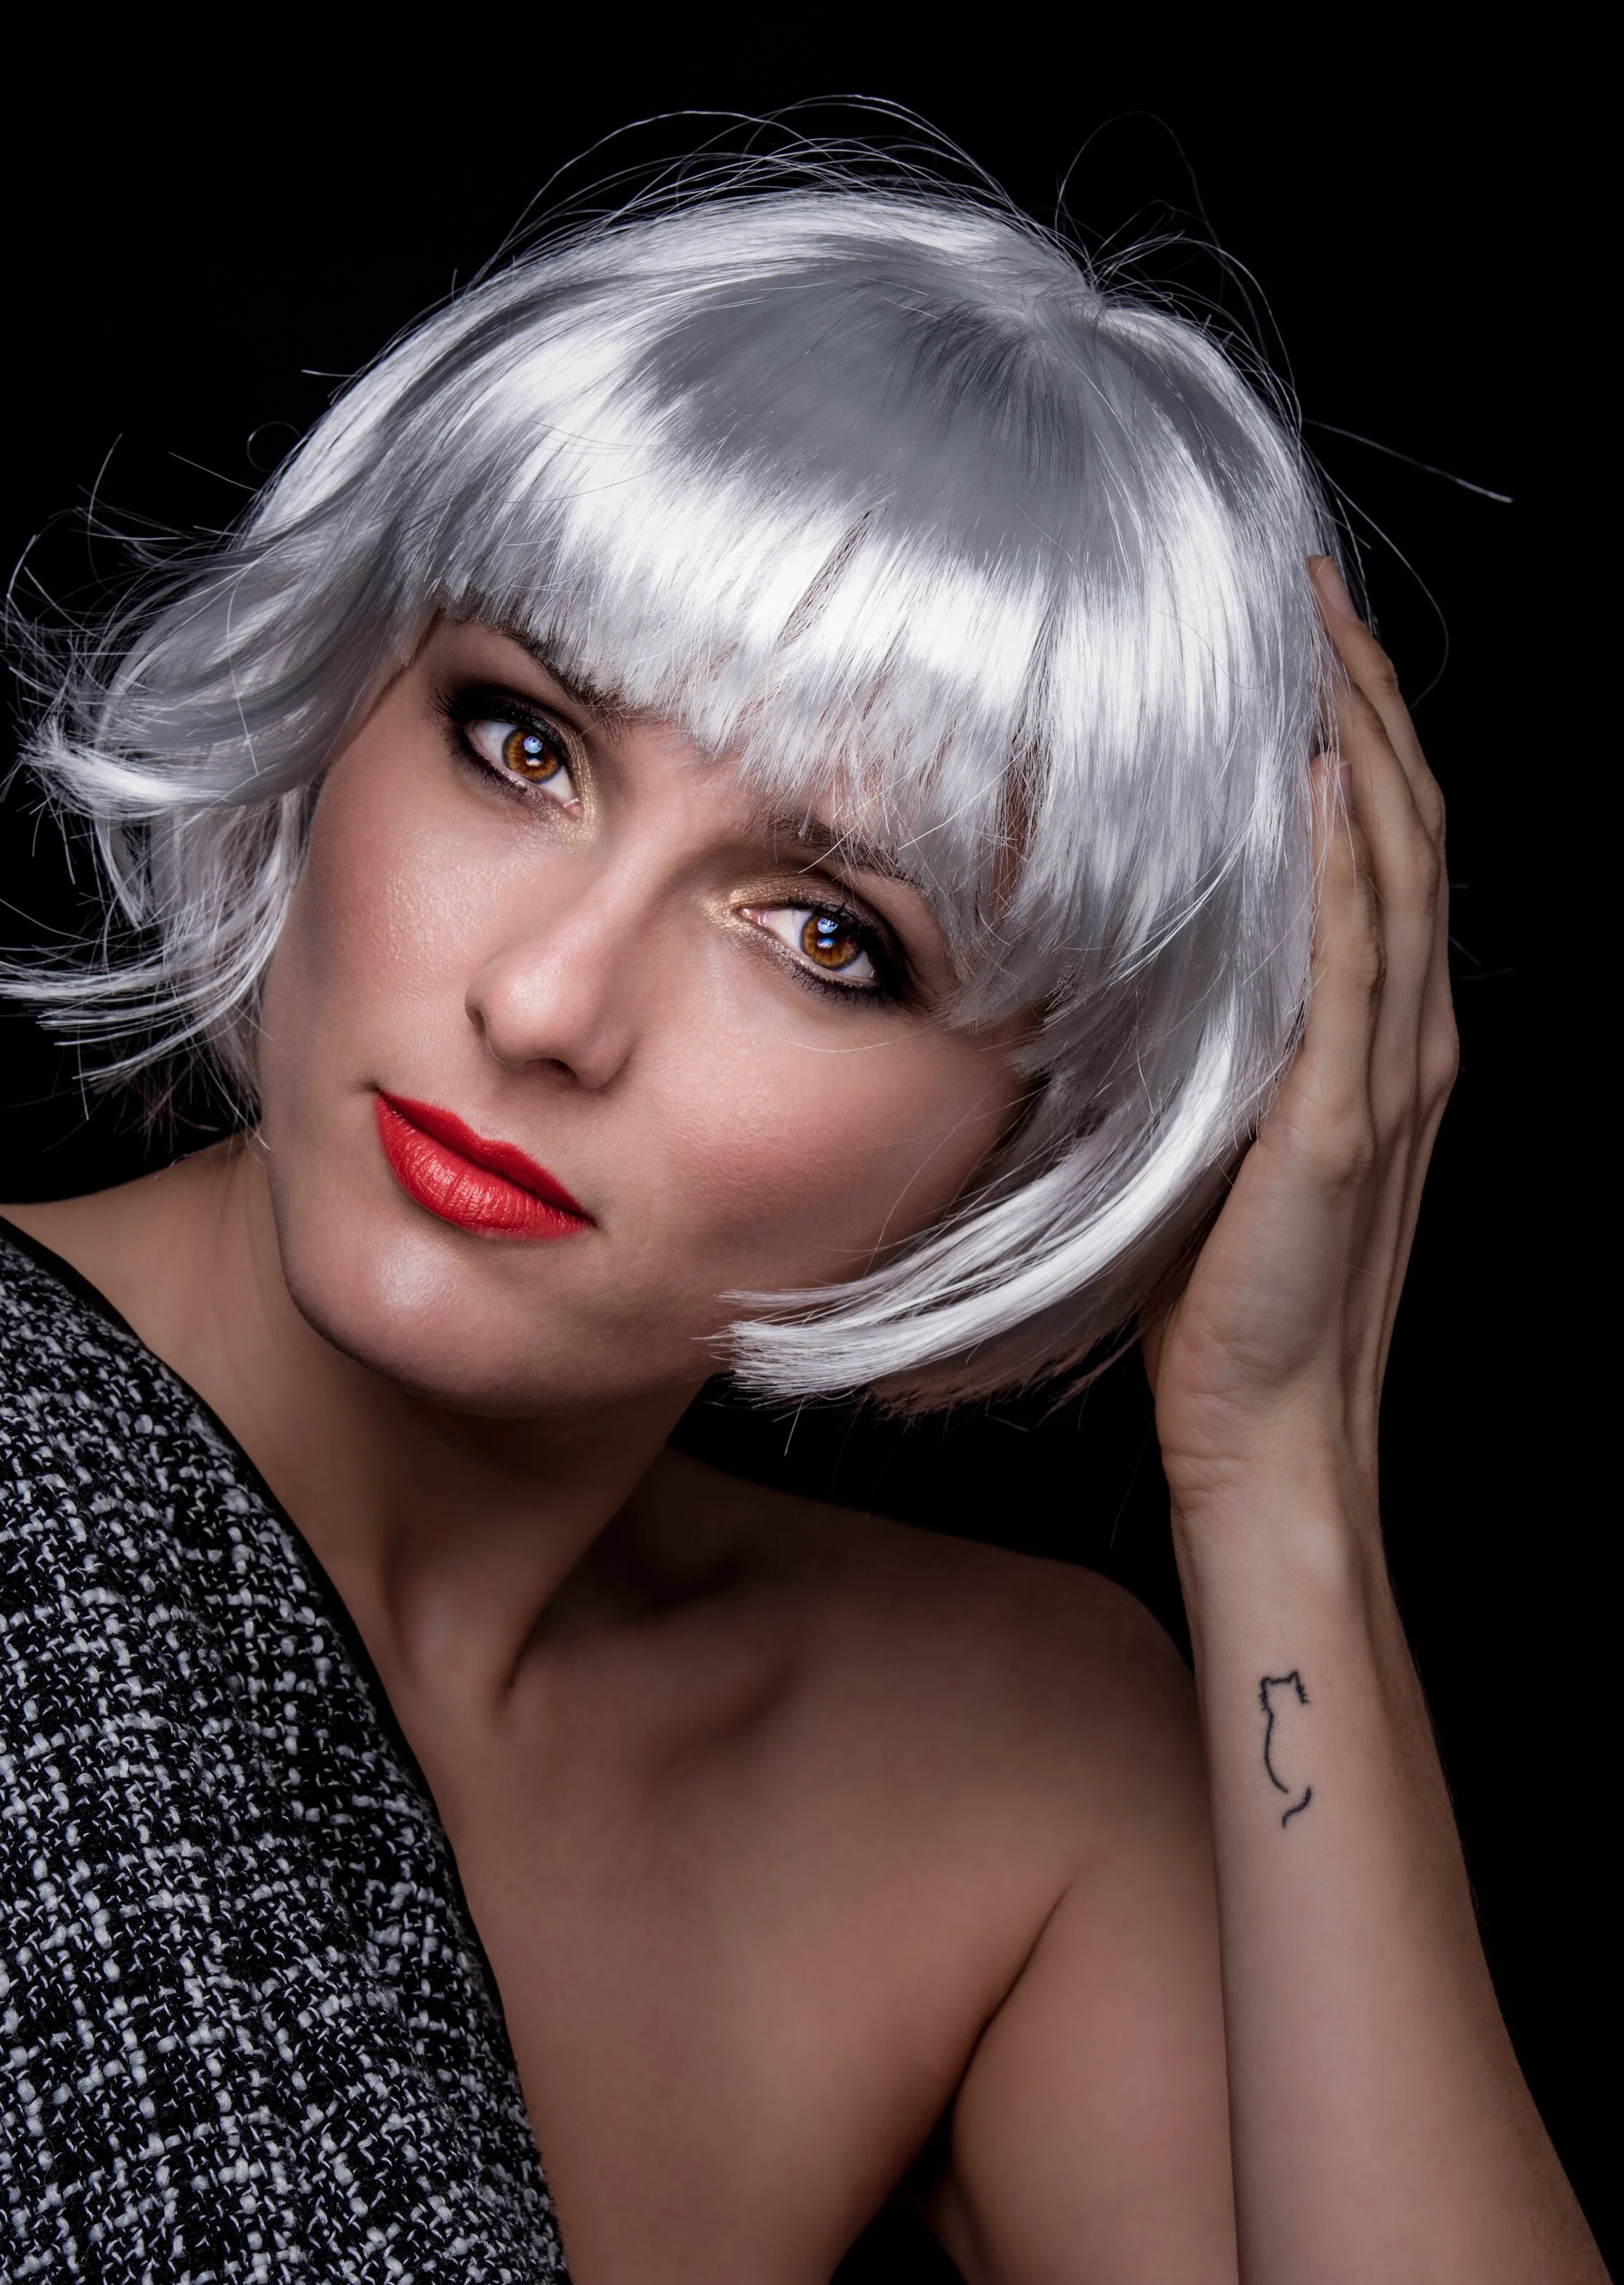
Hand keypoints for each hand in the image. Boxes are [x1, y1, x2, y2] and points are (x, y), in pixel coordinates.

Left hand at [1147, 558, 1457, 1520]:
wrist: (1271, 1434)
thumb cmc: (1234, 1308)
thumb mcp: (1222, 1147)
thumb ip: (1219, 1054)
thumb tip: (1139, 967)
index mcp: (1381, 1043)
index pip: (1379, 851)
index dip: (1356, 733)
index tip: (1303, 637)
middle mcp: (1407, 1040)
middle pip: (1400, 827)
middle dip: (1360, 697)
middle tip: (1310, 588)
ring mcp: (1386, 1077)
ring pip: (1388, 870)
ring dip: (1355, 742)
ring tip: (1316, 636)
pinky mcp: (1342, 1122)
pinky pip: (1352, 966)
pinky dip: (1340, 863)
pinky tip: (1314, 777)